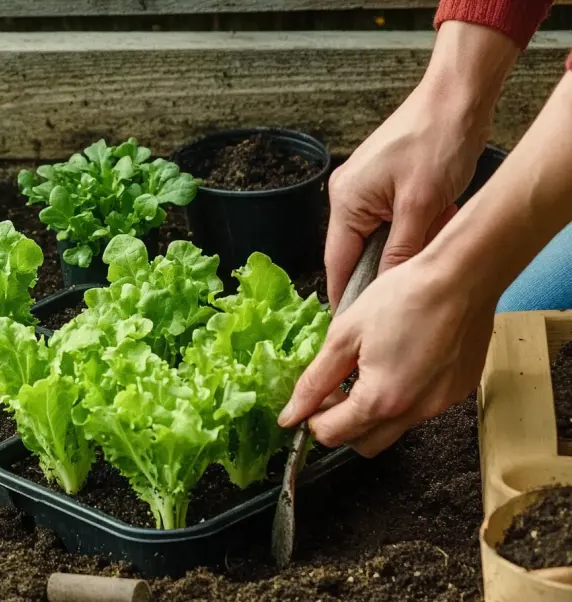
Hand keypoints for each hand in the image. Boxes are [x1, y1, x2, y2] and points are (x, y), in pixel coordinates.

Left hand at [278, 254, 496, 457]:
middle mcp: (414, 412)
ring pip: (394, 429)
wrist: (462, 276)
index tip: (312, 397)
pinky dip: (402, 399)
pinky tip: (399, 364)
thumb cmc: (403, 297)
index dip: (313, 419)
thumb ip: (315, 380)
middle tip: (335, 389)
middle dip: (342, 425)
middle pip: (364, 444)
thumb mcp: (344, 335)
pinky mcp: (458, 392)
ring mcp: (441, 405)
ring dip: (372, 413)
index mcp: (380, 400)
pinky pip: (421, 410)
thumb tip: (291, 414)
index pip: (333, 435)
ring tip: (367, 371)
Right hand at [324, 21, 517, 309]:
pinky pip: (388, 221)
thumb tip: (387, 290)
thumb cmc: (436, 140)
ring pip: (375, 239)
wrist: (456, 96)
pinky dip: (408, 232)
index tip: (357, 324)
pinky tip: (429, 234)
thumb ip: (400, 252)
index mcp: (345, 201)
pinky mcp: (381, 184)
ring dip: (398, 252)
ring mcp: (362, 189)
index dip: (346, 297)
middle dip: (378, 274)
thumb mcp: (422, 206)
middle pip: (354, 253)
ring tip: (419, 265)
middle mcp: (346, 196)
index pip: (336, 264)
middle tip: (397, 302)